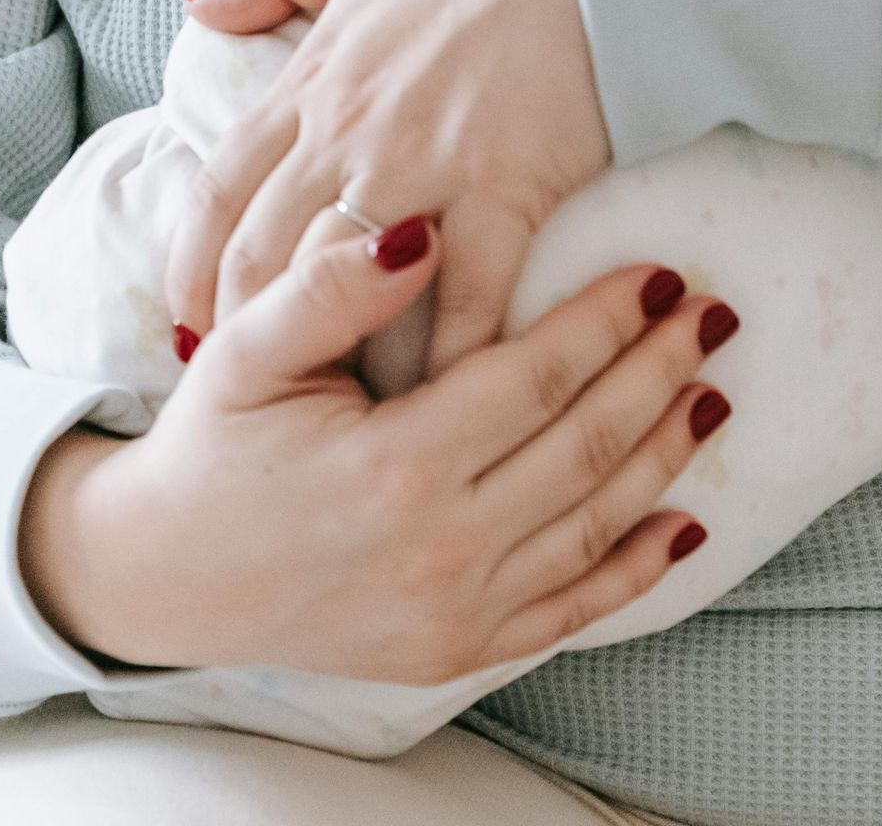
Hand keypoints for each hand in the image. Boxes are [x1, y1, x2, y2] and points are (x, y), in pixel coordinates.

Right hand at [22, 204, 732, 681]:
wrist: (167, 573)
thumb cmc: (214, 443)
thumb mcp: (246, 348)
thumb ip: (328, 288)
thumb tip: (416, 231)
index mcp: (391, 466)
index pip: (534, 379)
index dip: (605, 321)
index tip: (659, 269)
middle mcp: (435, 549)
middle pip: (583, 449)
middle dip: (658, 374)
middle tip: (715, 312)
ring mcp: (451, 612)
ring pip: (592, 527)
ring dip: (665, 457)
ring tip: (714, 390)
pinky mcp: (454, 651)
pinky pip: (568, 612)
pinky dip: (636, 569)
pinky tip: (687, 524)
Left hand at [166, 0, 610, 373]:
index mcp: (314, 79)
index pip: (219, 190)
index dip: (190, 265)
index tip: (190, 317)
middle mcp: (350, 134)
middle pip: (260, 257)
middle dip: (239, 327)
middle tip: (247, 379)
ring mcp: (423, 168)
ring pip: (340, 288)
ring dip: (327, 355)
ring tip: (327, 408)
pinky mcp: (503, 193)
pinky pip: (463, 304)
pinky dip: (448, 364)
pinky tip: (441, 403)